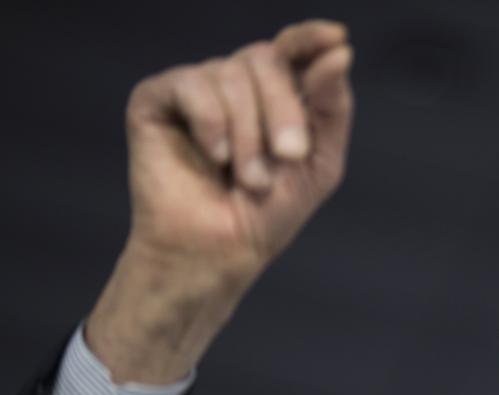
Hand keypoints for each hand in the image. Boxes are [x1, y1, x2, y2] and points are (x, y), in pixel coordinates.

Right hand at [86, 20, 354, 383]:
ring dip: (249, 133)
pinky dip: (211, 122)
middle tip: (289, 156)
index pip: (293, 48)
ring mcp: (196, 88)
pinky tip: (214, 156)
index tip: (335, 37)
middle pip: (266, 59)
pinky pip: (192, 84)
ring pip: (231, 74)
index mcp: (275, 94)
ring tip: (247, 178)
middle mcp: (235, 83)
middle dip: (284, 111)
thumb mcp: (319, 162)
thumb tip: (339, 51)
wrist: (220, 250)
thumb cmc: (269, 212)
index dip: (311, 38)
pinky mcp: (157, 99)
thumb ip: (332, 107)